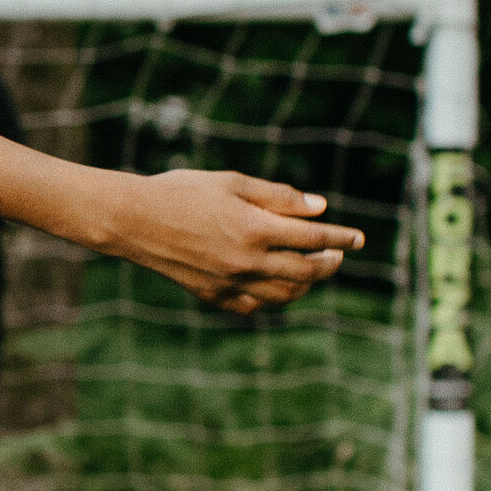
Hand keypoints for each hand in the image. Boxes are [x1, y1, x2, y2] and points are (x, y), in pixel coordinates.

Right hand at [112, 168, 362, 313]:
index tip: (358, 238)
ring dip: (307, 285)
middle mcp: (247, 261)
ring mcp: (230, 283)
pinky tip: (277, 287)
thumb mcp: (232, 183)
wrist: (133, 220)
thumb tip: (320, 207)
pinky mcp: (213, 296)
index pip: (314, 238)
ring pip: (285, 294)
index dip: (341, 238)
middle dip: (329, 263)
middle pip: (306, 271)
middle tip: (338, 256)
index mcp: (255, 228)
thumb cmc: (182, 191)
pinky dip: (273, 299)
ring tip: (313, 272)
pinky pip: (254, 306)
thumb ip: (279, 196)